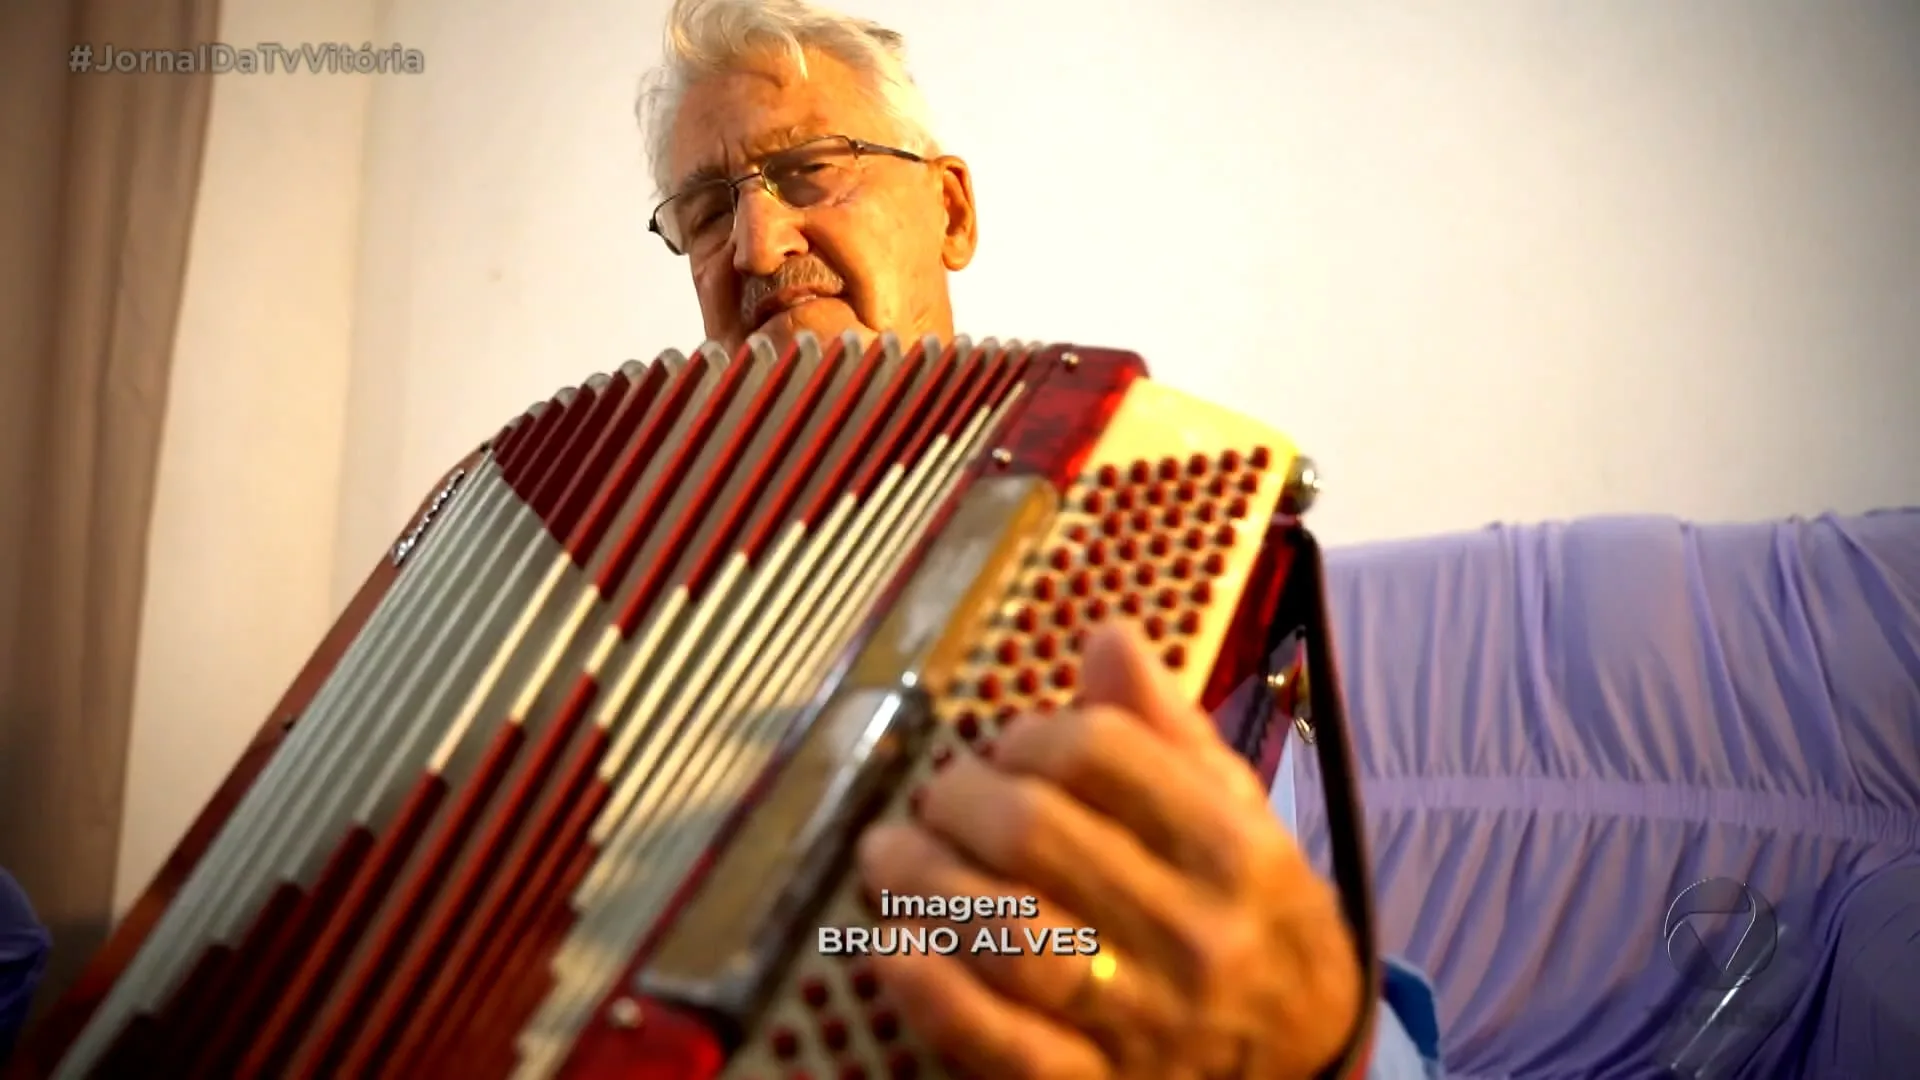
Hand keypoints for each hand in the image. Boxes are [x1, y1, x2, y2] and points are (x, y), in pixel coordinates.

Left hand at [857, 623, 1364, 1078]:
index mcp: (1228, 846)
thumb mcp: (1238, 808)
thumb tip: (1107, 634)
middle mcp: (1190, 931)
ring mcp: (1142, 1020)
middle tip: (936, 799)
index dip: (1028, 735)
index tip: (1008, 749)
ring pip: (1008, 935)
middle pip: (1036, 835)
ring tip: (891, 858)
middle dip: (959, 800)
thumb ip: (1166, 727)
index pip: (1099, 754)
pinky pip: (1001, 1044)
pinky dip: (934, 993)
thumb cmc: (1256, 912)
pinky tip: (890, 947)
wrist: (1311, 1054)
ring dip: (926, 883)